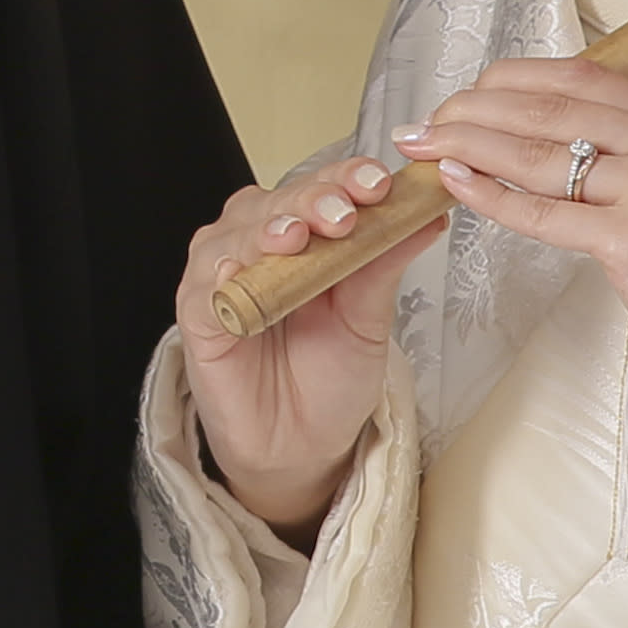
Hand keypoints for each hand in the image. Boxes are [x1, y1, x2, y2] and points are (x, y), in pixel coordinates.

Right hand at [173, 156, 413, 540]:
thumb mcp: (369, 318)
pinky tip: (240, 269)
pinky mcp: (199, 315)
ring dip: (266, 229)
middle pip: (278, 202)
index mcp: (306, 234)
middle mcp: (260, 245)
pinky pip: (204, 287)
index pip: (322, 188)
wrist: (305, 447)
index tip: (378, 183)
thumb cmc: (332, 377)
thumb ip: (383, 264)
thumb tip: (428, 214)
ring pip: (236, 233)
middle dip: (311, 200)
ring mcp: (225, 276)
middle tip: (342, 212)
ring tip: (295, 236)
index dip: (346, 180)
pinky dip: (221, 274)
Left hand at [400, 60, 627, 430]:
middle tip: (426, 120)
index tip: (467, 93)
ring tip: (424, 145)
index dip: (515, 81)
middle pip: (555, 109)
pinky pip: (547, 212)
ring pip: (542, 155)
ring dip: (469, 146)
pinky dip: (492, 196)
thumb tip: (553, 146)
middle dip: (476, 109)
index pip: (586, 80)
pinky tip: (456, 185)